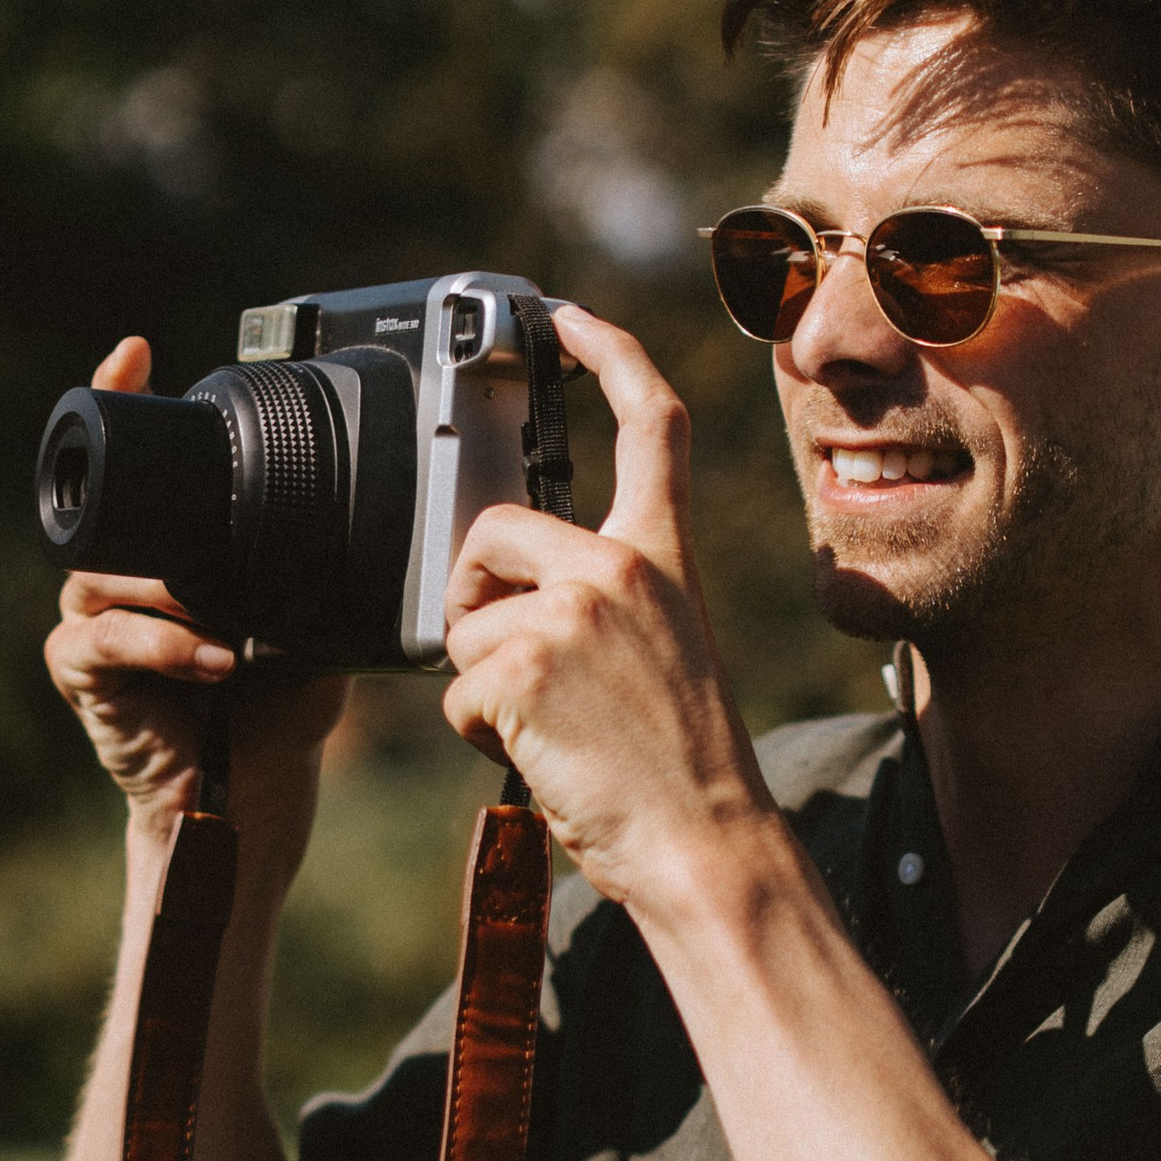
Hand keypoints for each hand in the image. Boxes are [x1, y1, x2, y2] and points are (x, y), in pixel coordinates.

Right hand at [42, 336, 344, 846]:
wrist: (253, 795)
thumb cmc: (277, 707)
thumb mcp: (312, 621)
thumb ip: (312, 570)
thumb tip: (369, 519)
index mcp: (167, 555)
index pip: (139, 473)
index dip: (122, 404)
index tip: (136, 353)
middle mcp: (119, 582)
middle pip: (105, 517)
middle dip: (130, 494)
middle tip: (162, 476)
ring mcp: (92, 626)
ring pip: (101, 577)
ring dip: (164, 588)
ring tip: (216, 612)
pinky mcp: (83, 675)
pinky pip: (107, 643)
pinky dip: (162, 646)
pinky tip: (210, 658)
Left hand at [439, 303, 774, 910]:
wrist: (705, 844)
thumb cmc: (683, 771)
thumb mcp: (664, 654)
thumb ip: (602, 604)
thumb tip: (506, 600)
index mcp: (666, 556)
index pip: (650, 423)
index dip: (607, 353)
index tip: (565, 317)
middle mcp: (621, 566)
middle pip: (492, 529)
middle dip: (475, 595)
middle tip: (517, 668)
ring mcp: (572, 612)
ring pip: (463, 624)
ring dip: (482, 684)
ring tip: (552, 729)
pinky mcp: (523, 665)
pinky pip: (455, 691)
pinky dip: (480, 735)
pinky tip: (541, 756)